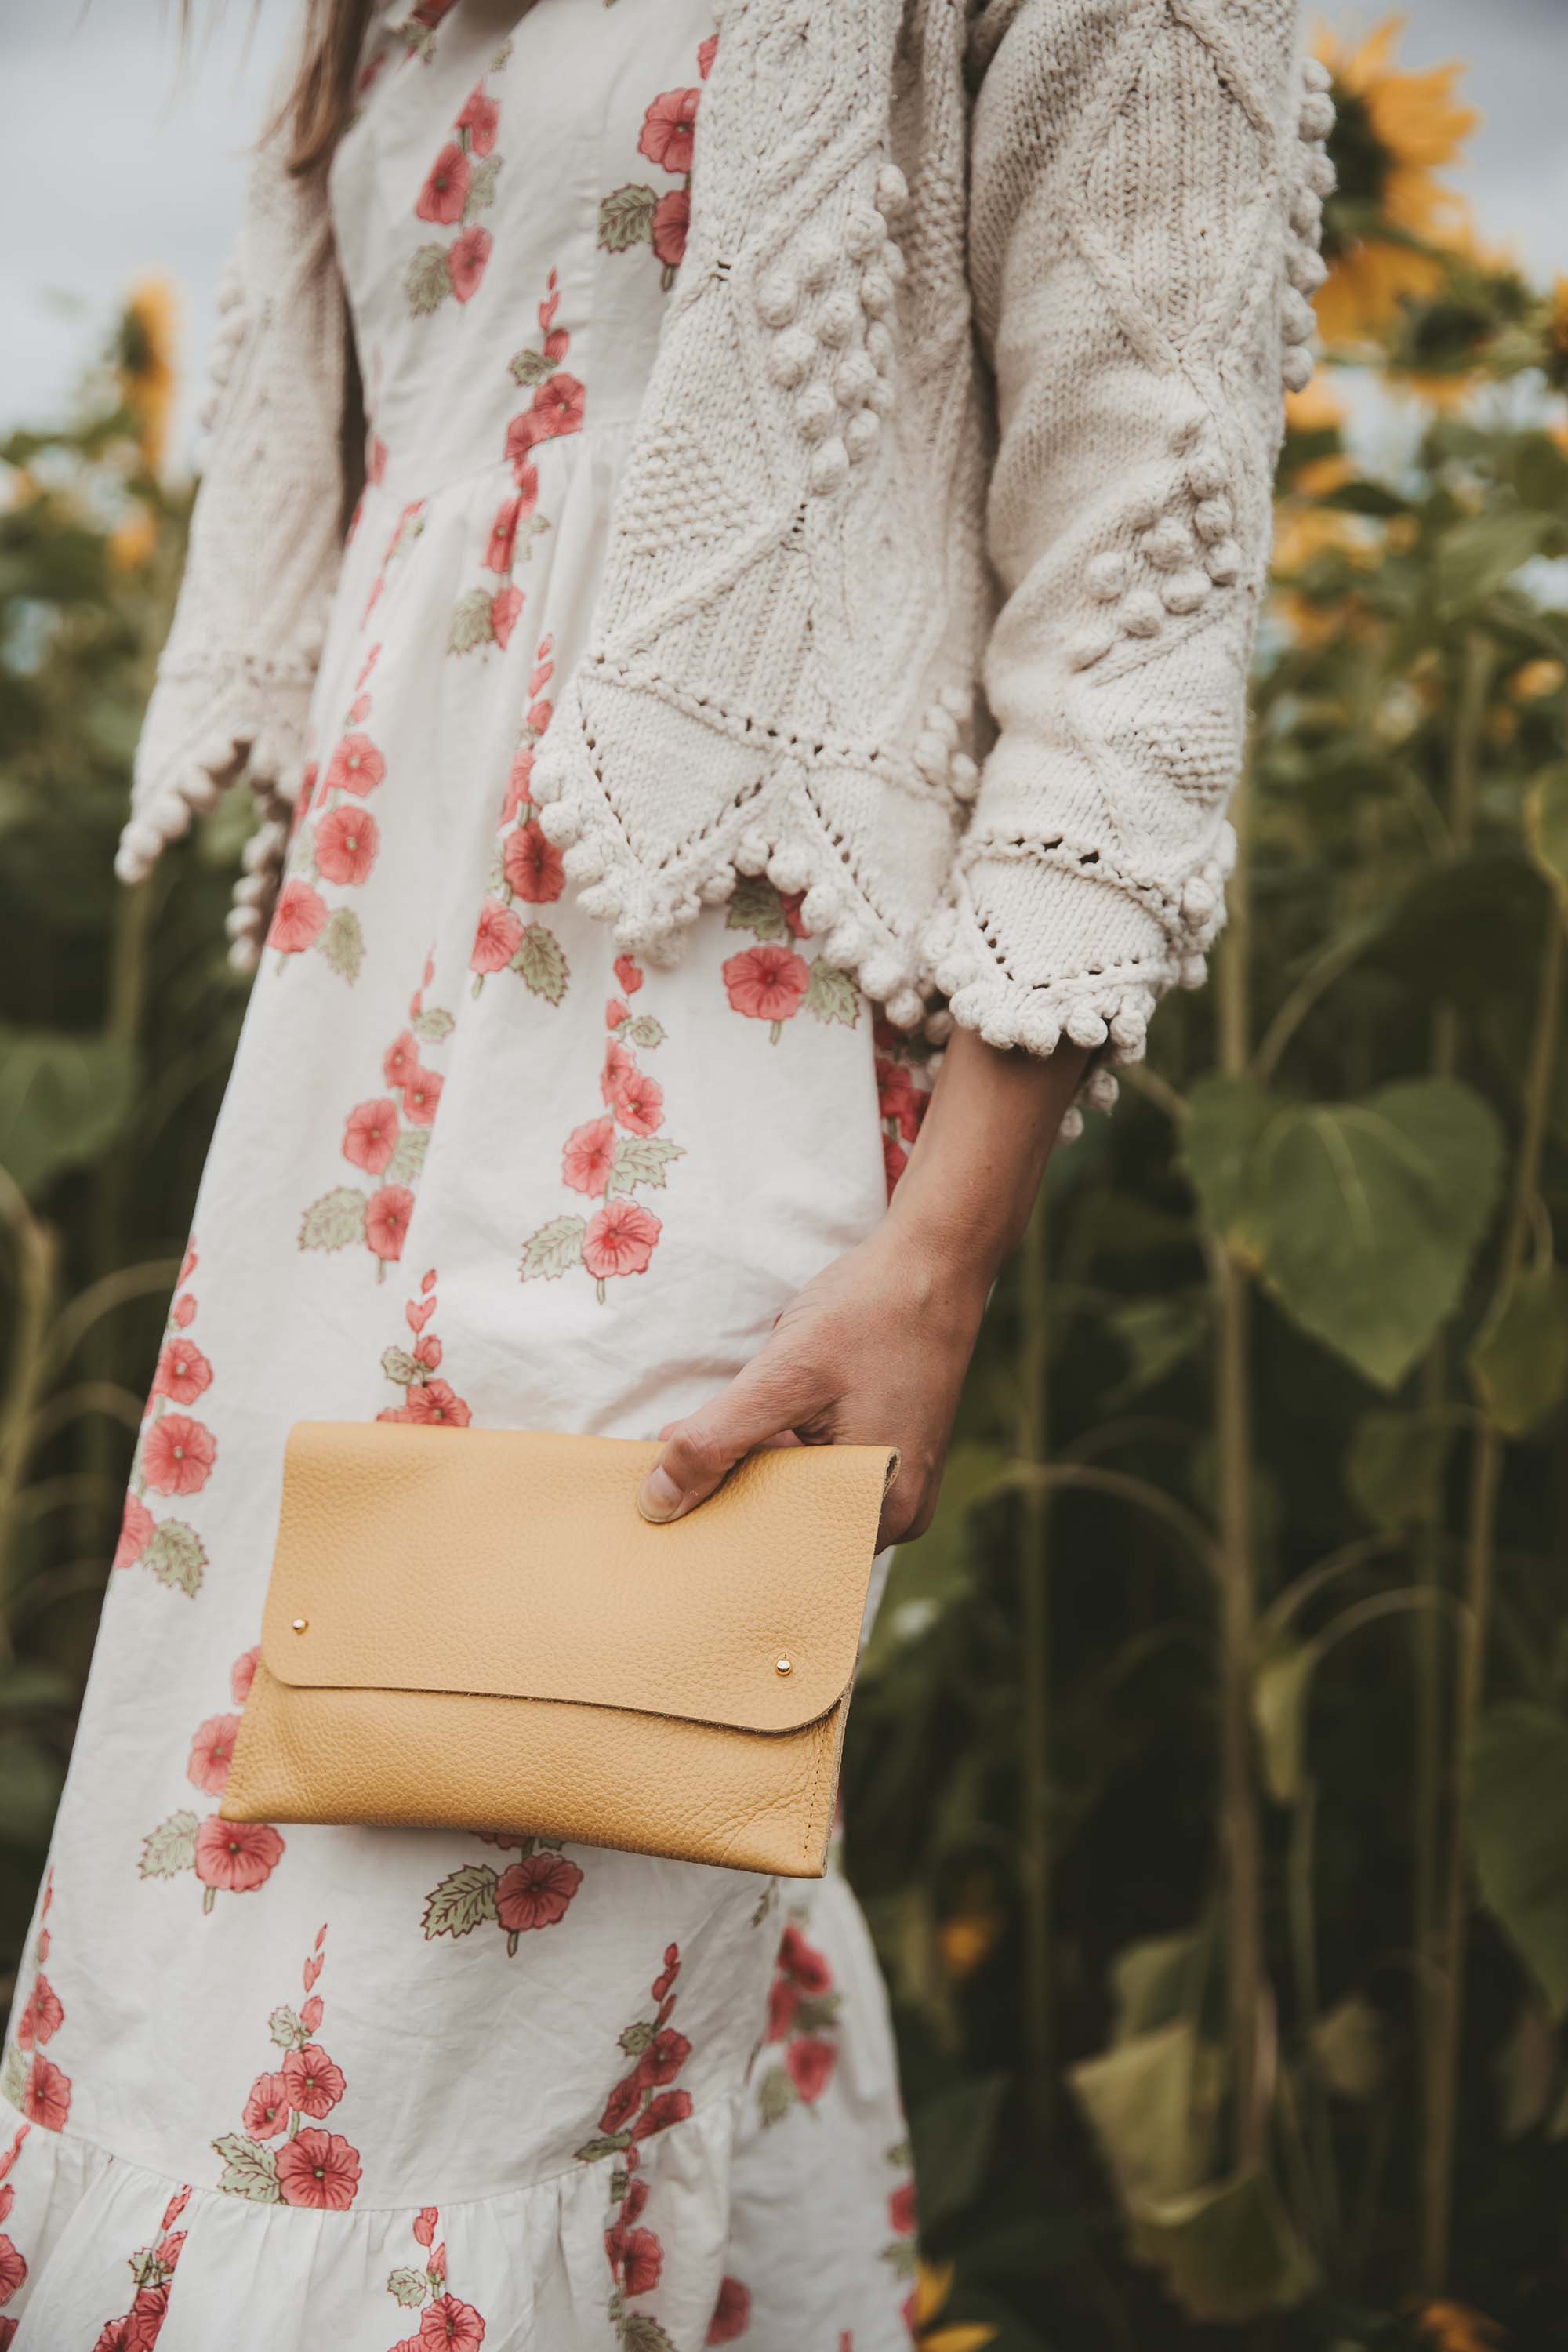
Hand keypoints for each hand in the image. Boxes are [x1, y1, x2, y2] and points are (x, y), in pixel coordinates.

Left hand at [636, 1214, 989, 1545]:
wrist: (934, 1262)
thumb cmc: (871, 1313)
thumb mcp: (783, 1376)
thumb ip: (717, 1440)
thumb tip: (657, 1502)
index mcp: (879, 1509)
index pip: (780, 1549)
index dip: (716, 1529)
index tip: (661, 1508)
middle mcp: (896, 1512)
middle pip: (790, 1523)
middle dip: (729, 1492)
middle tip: (668, 1463)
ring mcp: (895, 1484)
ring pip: (801, 1493)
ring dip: (753, 1464)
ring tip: (704, 1435)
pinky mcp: (888, 1454)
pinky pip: (822, 1469)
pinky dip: (782, 1449)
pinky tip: (756, 1419)